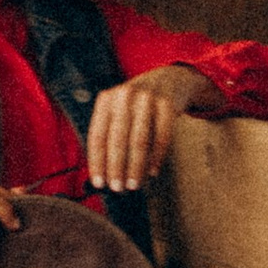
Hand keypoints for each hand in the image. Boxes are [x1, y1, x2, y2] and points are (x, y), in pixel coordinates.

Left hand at [84, 63, 222, 192]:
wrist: (169, 79)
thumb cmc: (137, 104)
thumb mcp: (118, 109)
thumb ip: (108, 133)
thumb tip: (101, 174)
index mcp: (107, 99)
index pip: (98, 135)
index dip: (97, 161)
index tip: (99, 183)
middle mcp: (125, 96)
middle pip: (118, 139)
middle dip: (116, 167)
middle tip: (117, 188)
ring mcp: (147, 98)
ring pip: (140, 140)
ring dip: (136, 166)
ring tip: (134, 185)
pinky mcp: (168, 104)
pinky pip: (162, 136)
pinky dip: (157, 157)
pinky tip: (152, 171)